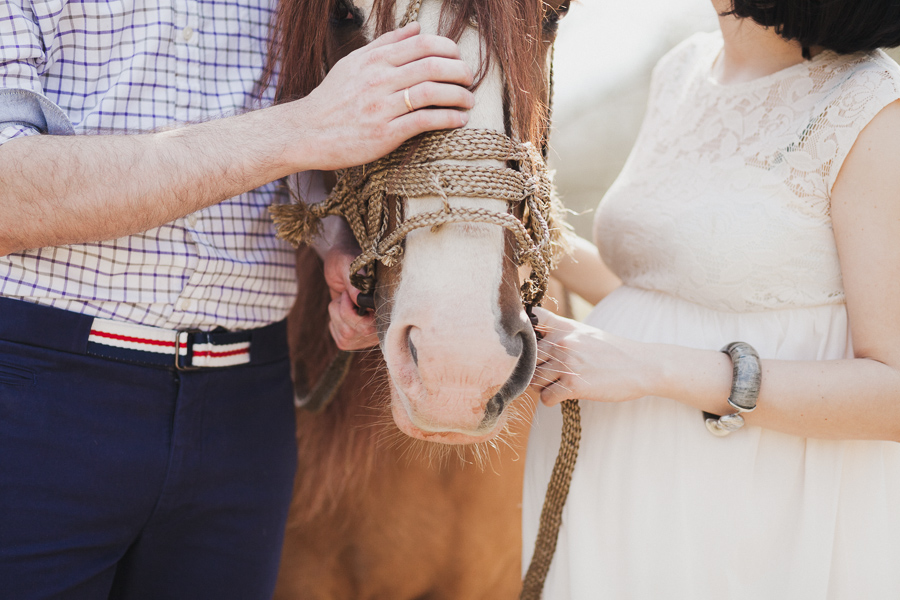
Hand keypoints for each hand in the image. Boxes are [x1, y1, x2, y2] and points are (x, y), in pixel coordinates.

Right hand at [292, 22, 474, 170]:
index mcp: (375, 60)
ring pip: (431, 92)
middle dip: (460, 72)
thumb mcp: (353, 63)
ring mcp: (382, 107)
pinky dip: (448, 118)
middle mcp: (379, 80)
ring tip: (468, 101)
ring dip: (458, 96)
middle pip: (433, 66)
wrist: (307, 132)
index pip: (423, 45)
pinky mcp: (385, 134)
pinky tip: (459, 120)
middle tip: (469, 80)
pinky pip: (424, 121)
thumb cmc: (332, 99)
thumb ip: (385, 44)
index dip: (449, 50)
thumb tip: (416, 28)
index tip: (458, 59)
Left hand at [322, 244, 378, 350]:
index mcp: (388, 301)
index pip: (376, 322)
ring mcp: (373, 333)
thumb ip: (354, 280)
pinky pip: (341, 341)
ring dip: (337, 315)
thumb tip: (359, 299)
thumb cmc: (347, 259)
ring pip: (347, 336)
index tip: (348, 293)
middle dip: (343, 310)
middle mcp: (385, 320)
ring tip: (344, 299)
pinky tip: (342, 310)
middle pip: (359, 331)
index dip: (355, 311)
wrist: (341, 265)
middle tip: (346, 294)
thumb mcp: (347, 264)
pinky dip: (334, 323)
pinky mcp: (359, 338)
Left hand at [530, 307, 657, 406]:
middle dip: (533, 370)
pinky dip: (551, 400)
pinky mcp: (573, 385)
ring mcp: (566, 364)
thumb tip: (531, 338)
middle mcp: (561, 343)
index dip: (522, 335)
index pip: (529, 322)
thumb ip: (558, 330)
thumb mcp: (583, 331)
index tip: (526, 346)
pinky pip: (545, 398)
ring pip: (533, 381)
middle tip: (548, 376)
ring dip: (542, 387)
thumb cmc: (611, 351)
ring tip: (557, 386)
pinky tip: (564, 396)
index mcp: (563, 327)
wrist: (640, 365)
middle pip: (527, 360)